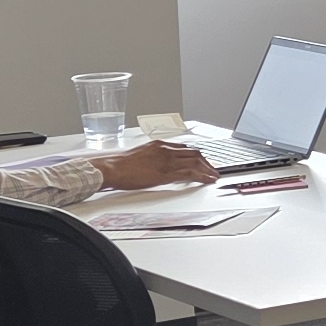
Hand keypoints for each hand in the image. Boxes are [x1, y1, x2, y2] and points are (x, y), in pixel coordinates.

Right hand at [100, 140, 216, 189]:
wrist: (112, 168)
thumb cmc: (120, 165)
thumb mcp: (140, 154)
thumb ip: (154, 157)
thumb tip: (159, 165)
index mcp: (159, 144)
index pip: (184, 148)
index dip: (196, 155)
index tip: (202, 161)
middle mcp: (166, 150)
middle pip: (194, 153)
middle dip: (206, 161)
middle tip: (212, 169)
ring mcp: (168, 161)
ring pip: (196, 162)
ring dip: (208, 169)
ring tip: (214, 176)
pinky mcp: (167, 173)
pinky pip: (190, 173)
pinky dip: (202, 176)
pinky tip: (207, 180)